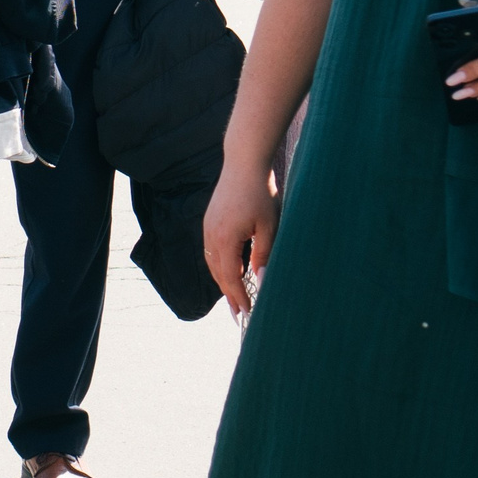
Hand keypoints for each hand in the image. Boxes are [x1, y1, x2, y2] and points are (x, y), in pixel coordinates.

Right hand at [202, 157, 279, 318]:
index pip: (231, 277)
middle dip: (228, 294)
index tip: (246, 312)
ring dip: (223, 281)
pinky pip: (211, 250)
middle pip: (218, 273)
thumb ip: (264, 256)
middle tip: (238, 313)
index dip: (238, 296)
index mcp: (225, 239)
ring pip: (212, 263)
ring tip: (233, 296)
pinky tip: (230, 269)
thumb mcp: (269, 227)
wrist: (243, 164)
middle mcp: (211, 236)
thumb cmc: (260, 193)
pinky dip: (219, 265)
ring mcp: (208, 227)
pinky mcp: (209, 221)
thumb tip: (262, 282)